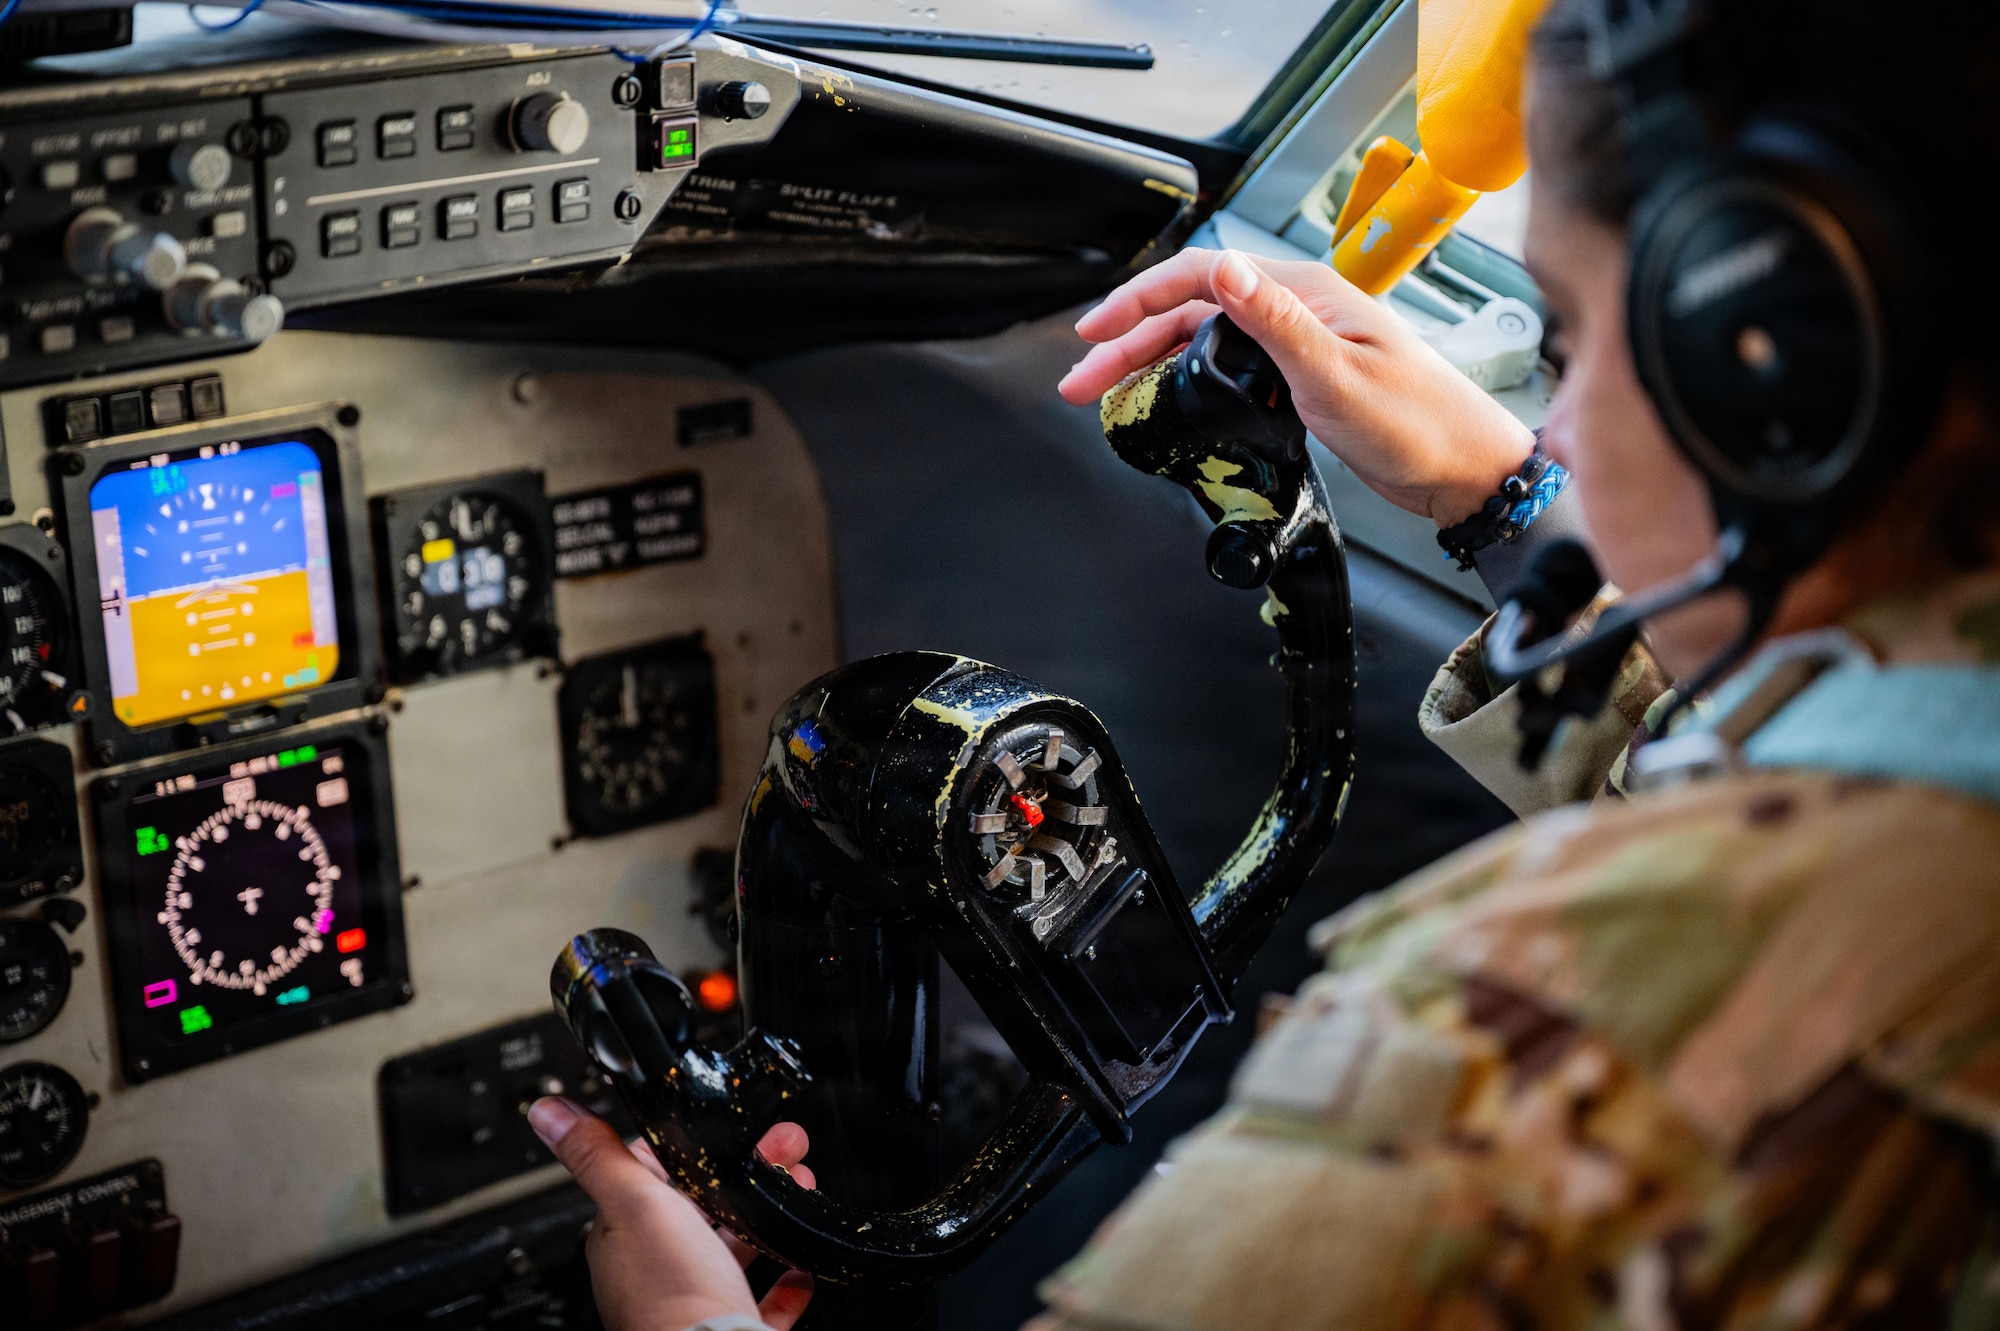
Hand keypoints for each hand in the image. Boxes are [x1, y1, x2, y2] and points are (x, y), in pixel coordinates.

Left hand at [528, 1097, 816, 1330]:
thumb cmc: (671, 1294)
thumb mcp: (635, 1203)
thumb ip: (598, 1154)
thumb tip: (548, 1112)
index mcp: (626, 1235)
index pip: (650, 1175)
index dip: (689, 1146)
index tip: (721, 1126)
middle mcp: (656, 1268)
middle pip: (701, 1205)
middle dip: (743, 1171)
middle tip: (780, 1147)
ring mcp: (696, 1298)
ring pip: (732, 1247)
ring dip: (764, 1215)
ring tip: (797, 1184)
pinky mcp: (732, 1325)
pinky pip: (760, 1300)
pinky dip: (782, 1281)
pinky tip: (798, 1266)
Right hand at [1057, 248, 1535, 525]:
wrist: (1469, 470)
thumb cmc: (1422, 424)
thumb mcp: (1337, 375)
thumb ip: (1275, 322)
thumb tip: (1223, 269)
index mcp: (1306, 295)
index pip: (1202, 277)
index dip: (1138, 301)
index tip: (1094, 331)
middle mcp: (1300, 312)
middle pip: (1193, 311)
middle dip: (1129, 340)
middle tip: (1081, 376)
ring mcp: (1301, 345)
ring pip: (1206, 341)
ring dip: (1151, 362)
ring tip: (1109, 392)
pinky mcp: (1304, 380)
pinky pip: (1230, 367)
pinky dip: (1187, 380)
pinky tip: (1170, 402)